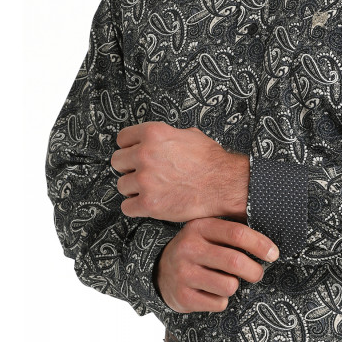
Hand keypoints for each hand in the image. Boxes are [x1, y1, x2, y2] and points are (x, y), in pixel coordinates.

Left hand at [112, 121, 248, 221]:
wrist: (225, 184)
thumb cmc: (212, 162)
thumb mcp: (189, 135)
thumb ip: (166, 137)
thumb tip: (158, 140)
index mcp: (153, 134)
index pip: (122, 139)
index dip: (129, 148)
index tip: (133, 155)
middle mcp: (145, 154)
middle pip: (117, 162)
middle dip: (129, 168)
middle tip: (143, 174)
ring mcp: (145, 180)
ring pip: (121, 186)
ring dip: (133, 189)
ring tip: (151, 190)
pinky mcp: (149, 204)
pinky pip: (127, 207)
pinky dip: (136, 208)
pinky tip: (149, 204)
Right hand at [155, 217, 279, 312]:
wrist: (160, 272)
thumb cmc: (197, 251)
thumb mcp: (208, 234)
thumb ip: (233, 234)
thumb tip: (270, 246)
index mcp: (199, 228)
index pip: (237, 233)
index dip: (260, 245)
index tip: (274, 254)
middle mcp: (188, 249)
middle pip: (235, 262)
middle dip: (255, 271)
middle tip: (257, 274)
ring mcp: (183, 274)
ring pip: (229, 286)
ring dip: (235, 286)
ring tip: (226, 282)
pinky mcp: (182, 297)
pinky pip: (219, 303)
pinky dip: (221, 301)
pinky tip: (211, 293)